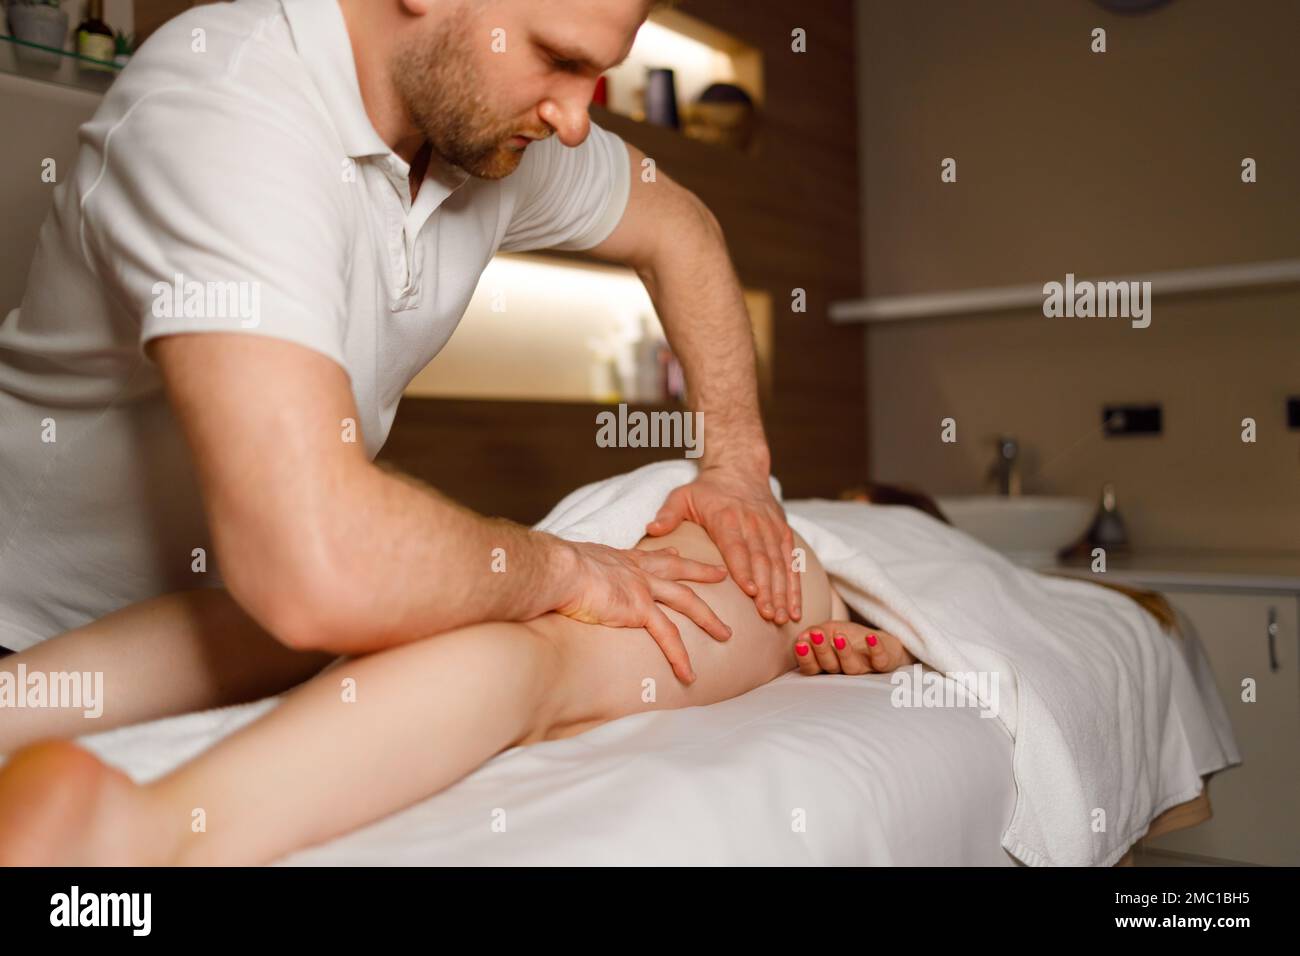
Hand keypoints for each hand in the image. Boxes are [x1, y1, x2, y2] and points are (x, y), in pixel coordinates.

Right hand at [553, 540, 730, 683]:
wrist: (559, 571)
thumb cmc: (556, 569)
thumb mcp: (574, 563)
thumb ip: (579, 570)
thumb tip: (563, 574)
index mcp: (621, 559)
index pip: (650, 556)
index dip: (667, 555)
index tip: (678, 553)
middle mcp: (636, 570)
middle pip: (678, 570)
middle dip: (702, 571)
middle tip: (722, 574)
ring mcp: (642, 588)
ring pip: (686, 602)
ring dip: (709, 618)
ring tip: (726, 634)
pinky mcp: (640, 609)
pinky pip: (668, 637)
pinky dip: (680, 656)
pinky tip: (689, 674)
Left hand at [644, 466, 799, 624]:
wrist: (740, 468)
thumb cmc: (707, 489)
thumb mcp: (682, 495)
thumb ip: (668, 514)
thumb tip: (651, 529)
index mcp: (727, 517)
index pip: (737, 546)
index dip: (744, 569)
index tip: (750, 592)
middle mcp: (753, 523)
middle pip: (762, 559)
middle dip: (767, 589)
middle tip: (768, 615)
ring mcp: (771, 529)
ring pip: (779, 563)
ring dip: (783, 591)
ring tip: (781, 617)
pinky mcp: (784, 533)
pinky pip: (792, 561)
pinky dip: (795, 586)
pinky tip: (795, 608)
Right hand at [792, 621, 915, 675]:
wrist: (884, 642)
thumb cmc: (853, 638)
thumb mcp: (831, 630)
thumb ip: (816, 633)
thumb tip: (803, 637)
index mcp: (827, 665)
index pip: (812, 667)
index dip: (805, 657)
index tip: (800, 643)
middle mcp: (844, 671)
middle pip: (830, 667)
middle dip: (822, 651)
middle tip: (816, 635)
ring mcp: (864, 669)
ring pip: (852, 667)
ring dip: (844, 652)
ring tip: (839, 636)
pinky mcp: (884, 665)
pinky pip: (880, 661)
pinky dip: (876, 650)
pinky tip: (871, 637)